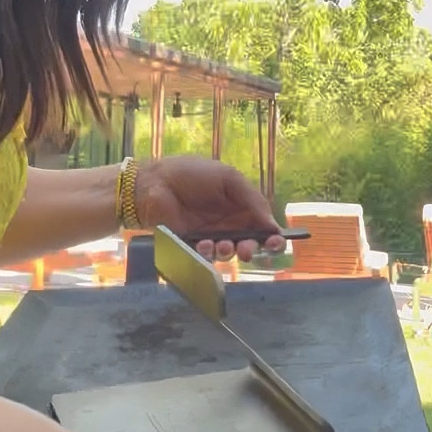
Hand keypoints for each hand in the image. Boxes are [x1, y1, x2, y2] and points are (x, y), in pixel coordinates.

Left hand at [134, 156, 284, 260]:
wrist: (154, 182)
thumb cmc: (191, 174)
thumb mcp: (228, 178)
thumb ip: (252, 199)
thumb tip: (273, 225)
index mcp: (240, 206)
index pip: (262, 226)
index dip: (272, 237)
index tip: (277, 242)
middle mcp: (228, 224)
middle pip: (249, 244)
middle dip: (252, 249)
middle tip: (247, 250)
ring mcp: (210, 236)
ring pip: (228, 253)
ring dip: (229, 252)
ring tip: (222, 245)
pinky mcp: (191, 246)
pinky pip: (205, 257)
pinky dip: (208, 254)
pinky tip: (204, 245)